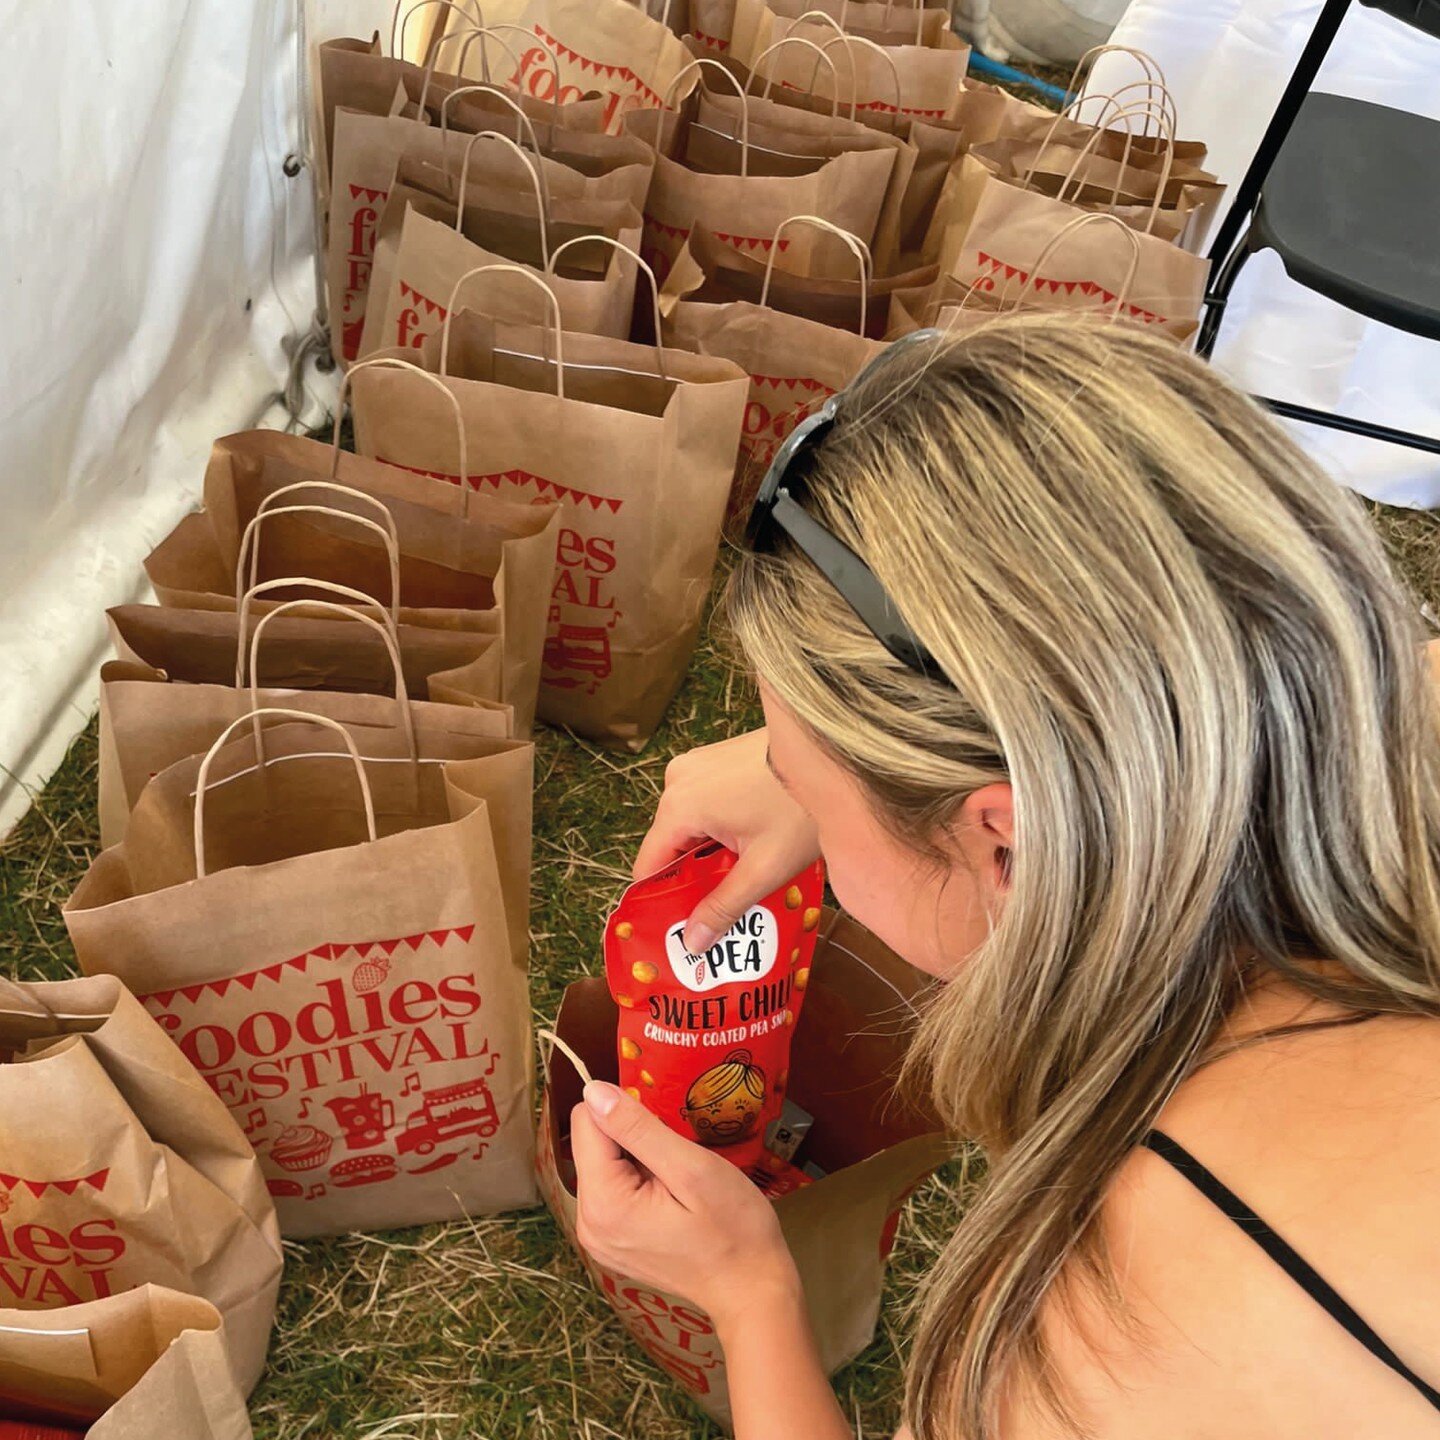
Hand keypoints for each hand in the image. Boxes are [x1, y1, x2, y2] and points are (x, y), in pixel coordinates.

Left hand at [572, 1081, 797, 1327]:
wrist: (752, 1291)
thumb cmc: (733, 1230)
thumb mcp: (691, 1168)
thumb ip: (638, 1128)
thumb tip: (594, 1090)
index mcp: (602, 1204)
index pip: (587, 1122)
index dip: (627, 1112)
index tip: (665, 1130)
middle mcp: (588, 1222)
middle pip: (593, 1143)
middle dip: (634, 1137)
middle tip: (678, 1161)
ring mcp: (598, 1236)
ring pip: (604, 1162)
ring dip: (639, 1157)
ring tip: (678, 1180)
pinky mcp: (612, 1240)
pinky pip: (614, 1187)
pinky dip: (640, 1178)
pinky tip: (672, 1196)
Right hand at [635, 729, 820, 951]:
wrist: (836, 753)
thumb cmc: (800, 808)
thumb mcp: (764, 868)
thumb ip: (723, 907)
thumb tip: (692, 944)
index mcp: (679, 806)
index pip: (648, 866)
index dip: (663, 899)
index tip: (686, 925)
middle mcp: (677, 780)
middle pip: (670, 846)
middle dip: (694, 877)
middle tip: (727, 906)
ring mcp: (697, 764)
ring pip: (689, 825)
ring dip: (710, 851)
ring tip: (747, 873)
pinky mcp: (715, 759)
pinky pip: (704, 803)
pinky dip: (720, 826)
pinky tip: (753, 841)